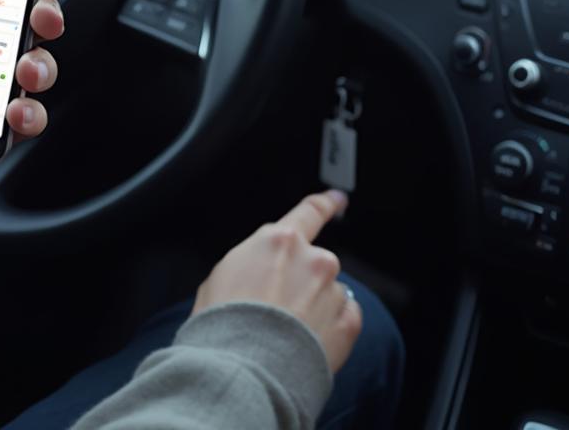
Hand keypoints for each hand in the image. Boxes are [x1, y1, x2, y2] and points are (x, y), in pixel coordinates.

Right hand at [191, 190, 360, 372]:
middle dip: (303, 280)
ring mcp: (333, 291)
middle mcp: (313, 259)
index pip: (309, 212)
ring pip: (329, 292)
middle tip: (279, 308)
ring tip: (288, 332)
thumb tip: (259, 270)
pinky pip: (345, 317)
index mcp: (279, 240)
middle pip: (314, 262)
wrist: (245, 368)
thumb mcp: (221, 275)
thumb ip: (251, 261)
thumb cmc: (224, 321)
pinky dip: (331, 327)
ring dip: (315, 306)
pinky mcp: (347, 323)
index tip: (337, 200)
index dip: (325, 204)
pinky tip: (308, 341)